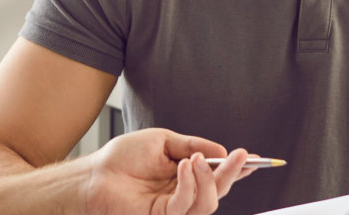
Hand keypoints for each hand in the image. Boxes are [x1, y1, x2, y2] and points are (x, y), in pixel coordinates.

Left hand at [80, 128, 257, 214]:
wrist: (96, 174)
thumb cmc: (123, 158)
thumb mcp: (163, 141)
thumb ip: (193, 145)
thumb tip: (222, 151)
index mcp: (186, 175)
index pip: (217, 176)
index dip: (237, 169)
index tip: (253, 159)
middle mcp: (184, 193)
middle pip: (219, 191)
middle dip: (232, 173)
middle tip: (240, 156)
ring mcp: (175, 208)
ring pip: (208, 203)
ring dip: (208, 179)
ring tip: (196, 158)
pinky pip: (185, 206)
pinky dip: (189, 184)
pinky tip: (183, 166)